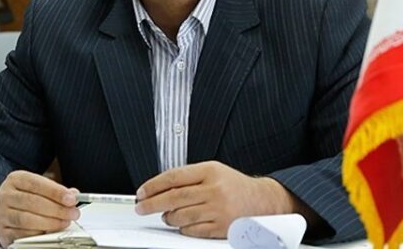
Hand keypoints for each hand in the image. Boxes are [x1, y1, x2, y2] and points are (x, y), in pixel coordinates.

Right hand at [0, 170, 79, 247]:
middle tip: (73, 213)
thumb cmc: (26, 197)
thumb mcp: (39, 188)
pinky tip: (50, 232)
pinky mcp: (3, 232)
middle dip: (57, 209)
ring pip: (27, 220)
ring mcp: (2, 214)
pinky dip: (39, 234)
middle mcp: (5, 195)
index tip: (72, 199)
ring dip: (50, 223)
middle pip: (33, 202)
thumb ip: (56, 191)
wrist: (4, 211)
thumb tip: (74, 195)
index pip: (37, 184)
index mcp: (16, 179)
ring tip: (64, 222)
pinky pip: (23, 235)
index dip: (56, 192)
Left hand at [134, 161, 297, 237]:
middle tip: (141, 208)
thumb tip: (158, 189)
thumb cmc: (234, 186)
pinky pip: (192, 230)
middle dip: (152, 203)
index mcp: (210, 170)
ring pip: (180, 216)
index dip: (153, 185)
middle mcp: (214, 189)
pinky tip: (182, 224)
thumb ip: (189, 177)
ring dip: (168, 217)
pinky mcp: (221, 227)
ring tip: (167, 215)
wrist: (261, 200)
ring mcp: (218, 209)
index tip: (141, 192)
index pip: (174, 177)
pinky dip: (182, 228)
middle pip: (174, 197)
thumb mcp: (214, 171)